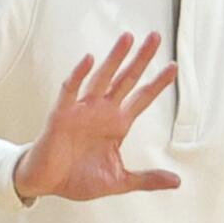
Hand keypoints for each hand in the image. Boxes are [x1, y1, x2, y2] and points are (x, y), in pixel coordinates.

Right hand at [13, 33, 180, 203]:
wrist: (47, 184)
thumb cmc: (78, 179)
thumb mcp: (118, 181)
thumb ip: (146, 179)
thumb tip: (176, 182)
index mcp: (117, 125)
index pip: (141, 98)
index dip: (157, 83)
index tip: (173, 66)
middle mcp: (102, 112)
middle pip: (126, 79)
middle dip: (141, 59)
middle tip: (155, 37)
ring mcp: (82, 111)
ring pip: (101, 78)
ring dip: (114, 59)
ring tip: (127, 38)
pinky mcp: (61, 115)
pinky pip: (70, 91)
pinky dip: (78, 75)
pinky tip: (88, 59)